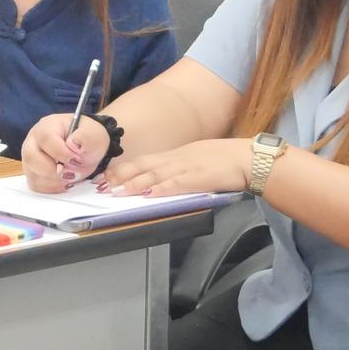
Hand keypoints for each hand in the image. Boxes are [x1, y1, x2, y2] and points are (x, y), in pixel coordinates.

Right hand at [21, 114, 108, 192]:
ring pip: (32, 175)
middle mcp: (33, 141)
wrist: (86, 148)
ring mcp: (31, 158)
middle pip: (31, 158)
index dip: (61, 153)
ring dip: (54, 181)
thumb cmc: (87, 139)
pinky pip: (35, 185)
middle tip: (70, 172)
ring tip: (70, 176)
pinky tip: (63, 182)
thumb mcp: (94, 134)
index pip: (46, 139)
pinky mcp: (33, 173)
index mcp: (47, 126)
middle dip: (53, 170)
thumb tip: (73, 145)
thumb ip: (86, 138)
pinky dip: (51, 188)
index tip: (76, 160)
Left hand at [102, 138, 252, 197]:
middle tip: (102, 185)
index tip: (106, 175)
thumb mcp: (194, 159)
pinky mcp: (198, 178)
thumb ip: (176, 167)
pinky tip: (149, 194)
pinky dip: (162, 189)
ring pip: (154, 176)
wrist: (246, 158)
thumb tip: (160, 177)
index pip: (143, 161)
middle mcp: (175, 159)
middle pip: (142, 167)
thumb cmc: (223, 159)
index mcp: (174, 155)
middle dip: (120, 176)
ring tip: (117, 191)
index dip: (122, 169)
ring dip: (134, 184)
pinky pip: (177, 184)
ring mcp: (186, 168)